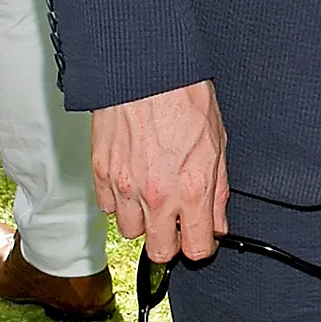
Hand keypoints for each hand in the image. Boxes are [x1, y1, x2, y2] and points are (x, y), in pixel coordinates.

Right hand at [91, 79, 227, 263]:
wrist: (145, 70)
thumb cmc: (184, 95)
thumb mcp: (218, 141)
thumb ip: (218, 189)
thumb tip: (219, 222)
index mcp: (191, 189)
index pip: (196, 249)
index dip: (201, 244)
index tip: (201, 235)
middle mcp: (157, 196)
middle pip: (159, 252)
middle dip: (170, 241)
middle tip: (176, 220)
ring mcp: (125, 187)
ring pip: (131, 232)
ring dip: (143, 220)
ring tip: (153, 194)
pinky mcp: (101, 174)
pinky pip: (108, 208)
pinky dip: (119, 200)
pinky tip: (133, 179)